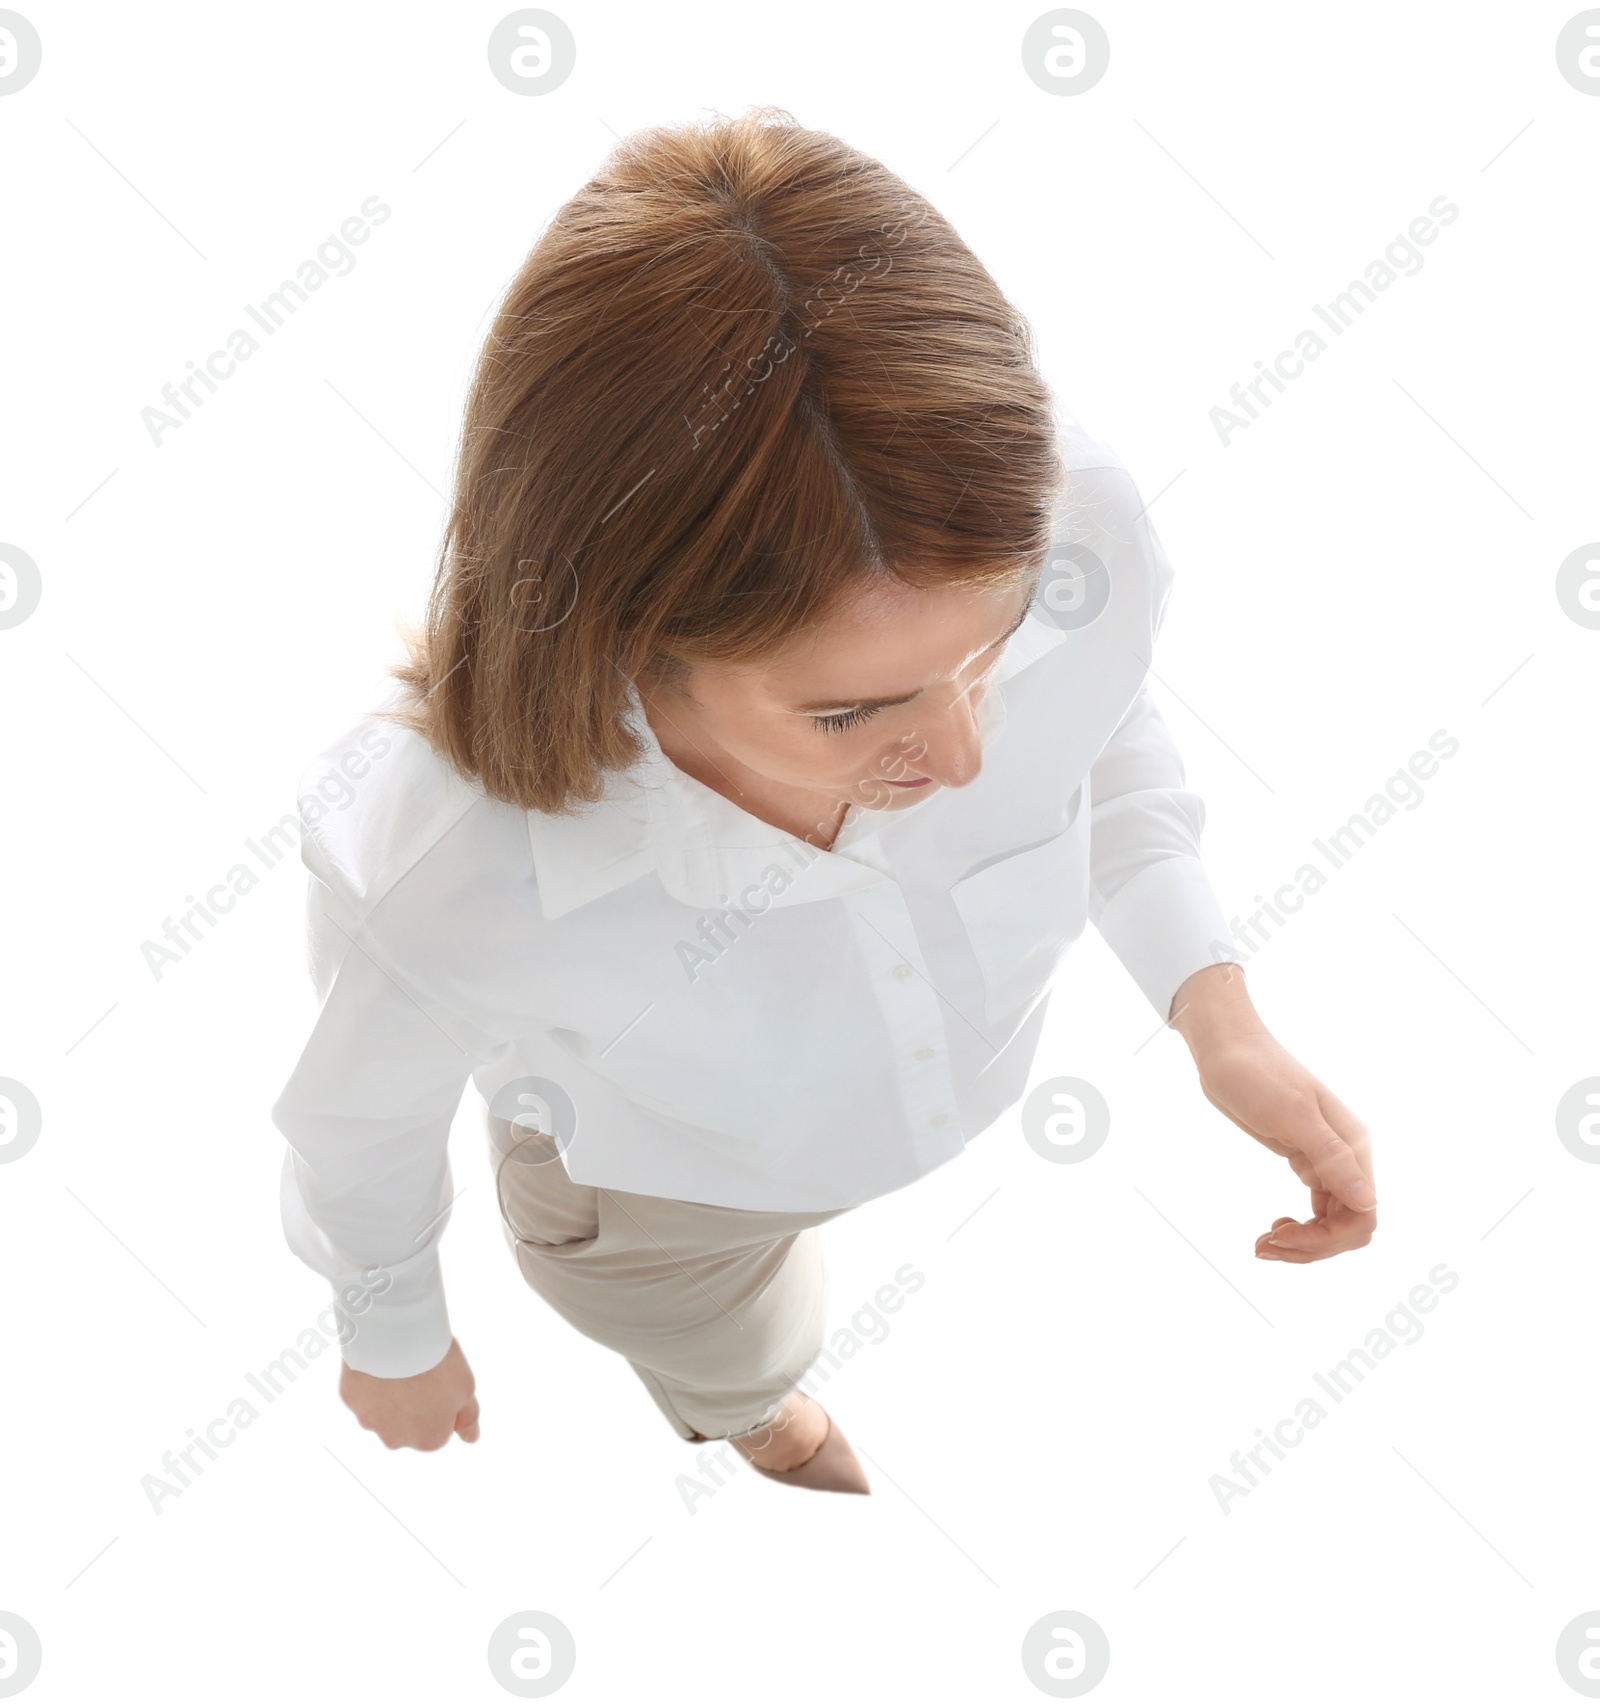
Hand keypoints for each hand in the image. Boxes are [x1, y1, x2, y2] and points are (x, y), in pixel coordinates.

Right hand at [339, 1336, 479, 1449]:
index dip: (440, 1401)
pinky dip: (370, 1379)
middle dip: (413, 1404)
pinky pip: (362, 1392)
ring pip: (382, 1410)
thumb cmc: (436, 1362)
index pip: (438, 1426)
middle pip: (408, 1424)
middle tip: (419, 1373)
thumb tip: (472, 1438)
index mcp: (428, 1440)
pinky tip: (379, 1360)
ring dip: (389, 1393)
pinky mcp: (350, 1400)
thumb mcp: (466, 1388)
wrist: (398, 1336)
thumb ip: (467, 1419)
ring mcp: (369, 1421)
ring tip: (398, 1364)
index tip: (438, 1381)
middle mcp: (396, 1440)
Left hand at [1169, 964, 1376, 1263]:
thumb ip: (1330, 1157)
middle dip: (1313, 1246)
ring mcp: (1326, 1159)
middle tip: (1264, 1246)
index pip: (1363, 1215)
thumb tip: (1368, 1201)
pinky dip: (1300, 1225)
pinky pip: (1317, 1207)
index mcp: (1353, 1146)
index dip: (1328, 1239)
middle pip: (1349, 1225)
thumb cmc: (1256, 1073)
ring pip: (1333, 1220)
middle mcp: (1347, 1156)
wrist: (1227, 1050)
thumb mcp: (1291, 1114)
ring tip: (1263, 1244)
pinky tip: (1275, 1226)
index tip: (1282, 1235)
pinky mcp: (1304, 1159)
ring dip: (1304, 1241)